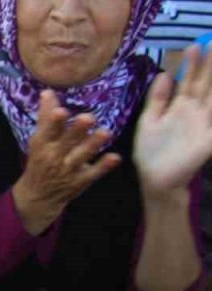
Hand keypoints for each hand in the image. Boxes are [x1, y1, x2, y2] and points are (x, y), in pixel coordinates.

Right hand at [12, 90, 121, 234]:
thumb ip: (45, 117)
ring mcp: (68, 170)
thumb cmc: (40, 161)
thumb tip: (47, 92)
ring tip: (106, 132)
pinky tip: (115, 157)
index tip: (61, 111)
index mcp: (43, 145)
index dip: (53, 122)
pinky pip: (93, 173)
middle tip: (88, 118)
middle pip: (66, 143)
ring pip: (81, 156)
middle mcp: (54, 157)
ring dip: (93, 145)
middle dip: (76, 131)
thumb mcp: (38, 140)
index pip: (47, 131)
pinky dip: (103, 166)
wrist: (38, 196)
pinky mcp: (80, 181)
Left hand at [135, 45, 211, 194]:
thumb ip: (156, 99)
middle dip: (209, 65)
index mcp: (179, 107)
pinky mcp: (208, 139)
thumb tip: (164, 74)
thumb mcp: (149, 121)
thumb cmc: (151, 152)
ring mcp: (204, 124)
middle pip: (204, 84)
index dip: (192, 64)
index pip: (188, 81)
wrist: (156, 179)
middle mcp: (195, 112)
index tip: (195, 45)